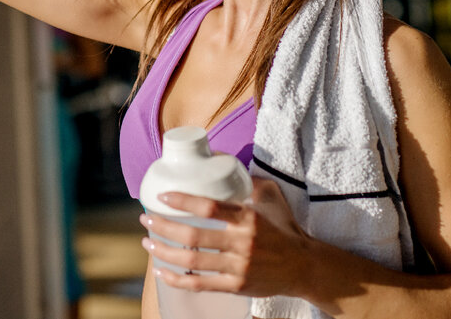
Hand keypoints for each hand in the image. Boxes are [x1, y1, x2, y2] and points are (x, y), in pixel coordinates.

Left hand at [139, 178, 310, 298]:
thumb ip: (252, 182)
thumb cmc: (285, 229)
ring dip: (164, 252)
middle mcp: (242, 243)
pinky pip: (200, 284)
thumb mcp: (272, 199)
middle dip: (163, 226)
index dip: (183, 200)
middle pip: (193, 235)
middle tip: (146, 219)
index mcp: (248, 218)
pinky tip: (162, 272)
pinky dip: (177, 280)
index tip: (163, 196)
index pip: (210, 206)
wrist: (304, 267)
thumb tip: (230, 164)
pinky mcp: (236, 286)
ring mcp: (238, 267)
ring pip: (192, 260)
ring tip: (148, 241)